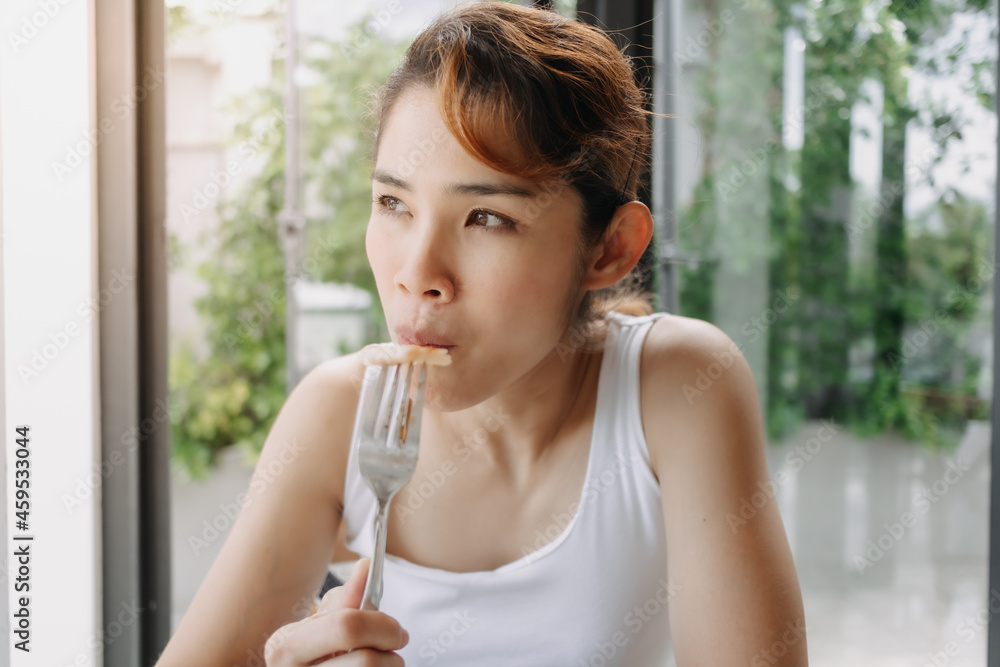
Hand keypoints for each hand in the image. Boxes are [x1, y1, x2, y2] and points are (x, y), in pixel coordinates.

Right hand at [264, 558, 408, 665]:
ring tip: (383, 662)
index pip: (347, 628)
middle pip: (366, 662)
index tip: (396, 630)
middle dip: (391, 652)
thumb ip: (345, 597)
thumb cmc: (314, 650)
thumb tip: (365, 566)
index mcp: (285, 645)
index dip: (382, 625)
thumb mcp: (320, 623)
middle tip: (396, 646)